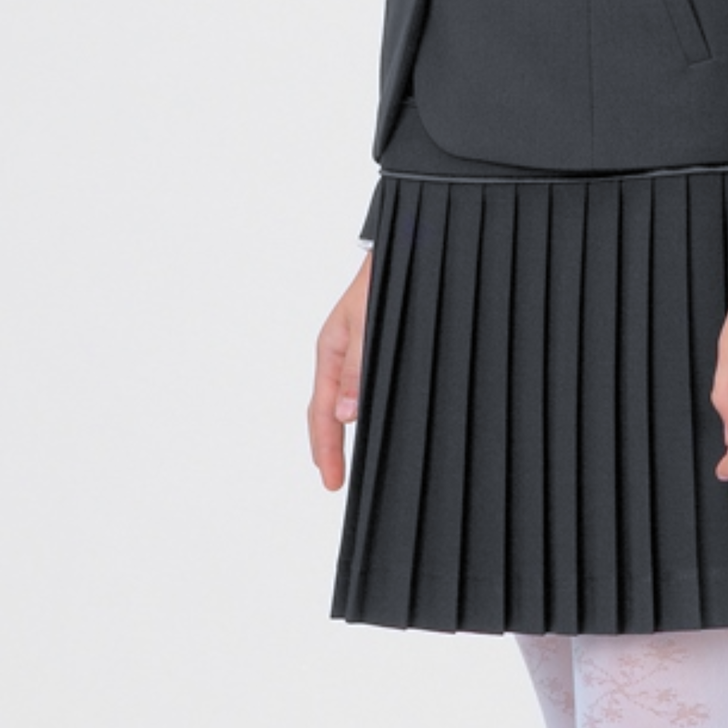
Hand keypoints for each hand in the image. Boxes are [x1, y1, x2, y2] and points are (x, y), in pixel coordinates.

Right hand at [308, 254, 372, 490]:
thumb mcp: (369, 324)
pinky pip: (361, 385)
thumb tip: (346, 414)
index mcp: (331, 349)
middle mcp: (341, 353)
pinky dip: (362, 409)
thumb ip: (358, 369)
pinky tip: (372, 420)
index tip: (331, 481)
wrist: (405, 246)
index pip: (322, 412)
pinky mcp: (374, 346)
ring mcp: (355, 350)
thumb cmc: (384, 278)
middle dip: (329, 447)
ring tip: (347, 459)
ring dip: (344, 430)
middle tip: (334, 480)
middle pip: (327, 411)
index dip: (326, 449)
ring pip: (344, 400)